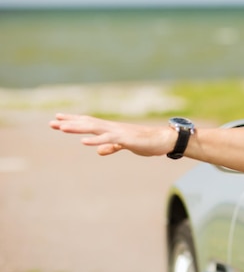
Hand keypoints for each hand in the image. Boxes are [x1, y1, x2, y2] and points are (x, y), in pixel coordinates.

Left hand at [49, 113, 175, 156]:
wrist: (163, 140)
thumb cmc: (146, 142)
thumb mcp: (124, 145)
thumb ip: (111, 147)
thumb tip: (99, 151)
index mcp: (111, 129)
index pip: (89, 123)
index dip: (73, 121)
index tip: (57, 120)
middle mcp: (112, 128)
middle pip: (87, 123)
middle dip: (69, 123)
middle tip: (52, 122)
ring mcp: (118, 132)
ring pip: (94, 129)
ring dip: (78, 128)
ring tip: (62, 128)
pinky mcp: (126, 139)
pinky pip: (109, 140)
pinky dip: (96, 140)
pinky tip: (85, 142)